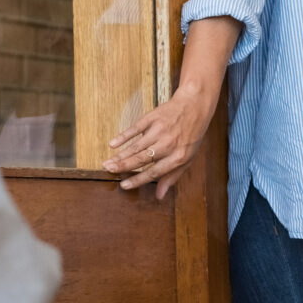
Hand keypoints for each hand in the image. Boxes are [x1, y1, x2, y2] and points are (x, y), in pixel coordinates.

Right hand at [104, 83, 215, 199]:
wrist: (195, 106)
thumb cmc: (191, 135)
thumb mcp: (188, 158)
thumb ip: (172, 177)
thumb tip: (160, 196)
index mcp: (178, 157)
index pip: (155, 172)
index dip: (138, 180)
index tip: (124, 186)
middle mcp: (168, 144)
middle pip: (142, 158)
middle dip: (124, 166)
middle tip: (109, 171)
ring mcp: (159, 130)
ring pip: (136, 146)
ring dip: (120, 155)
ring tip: (107, 163)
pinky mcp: (153, 117)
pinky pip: (135, 128)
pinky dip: (123, 136)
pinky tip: (113, 144)